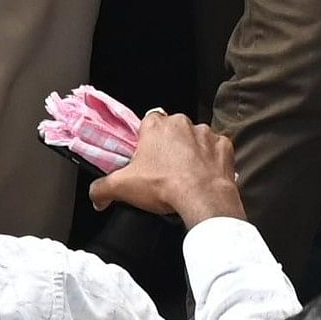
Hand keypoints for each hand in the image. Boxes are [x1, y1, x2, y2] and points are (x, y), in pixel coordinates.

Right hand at [89, 108, 244, 226]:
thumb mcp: (123, 187)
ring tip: (186, 175)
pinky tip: (205, 176)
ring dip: (191, 152)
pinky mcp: (224, 146)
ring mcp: (206, 133)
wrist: (202, 197)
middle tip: (164, 170)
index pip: (148, 122)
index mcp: (156, 126)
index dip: (146, 139)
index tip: (145, 156)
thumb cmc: (163, 186)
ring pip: (196, 139)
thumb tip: (96, 196)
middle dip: (169, 146)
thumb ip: (102, 189)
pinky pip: (217, 149)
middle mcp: (182, 123)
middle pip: (172, 130)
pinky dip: (212, 160)